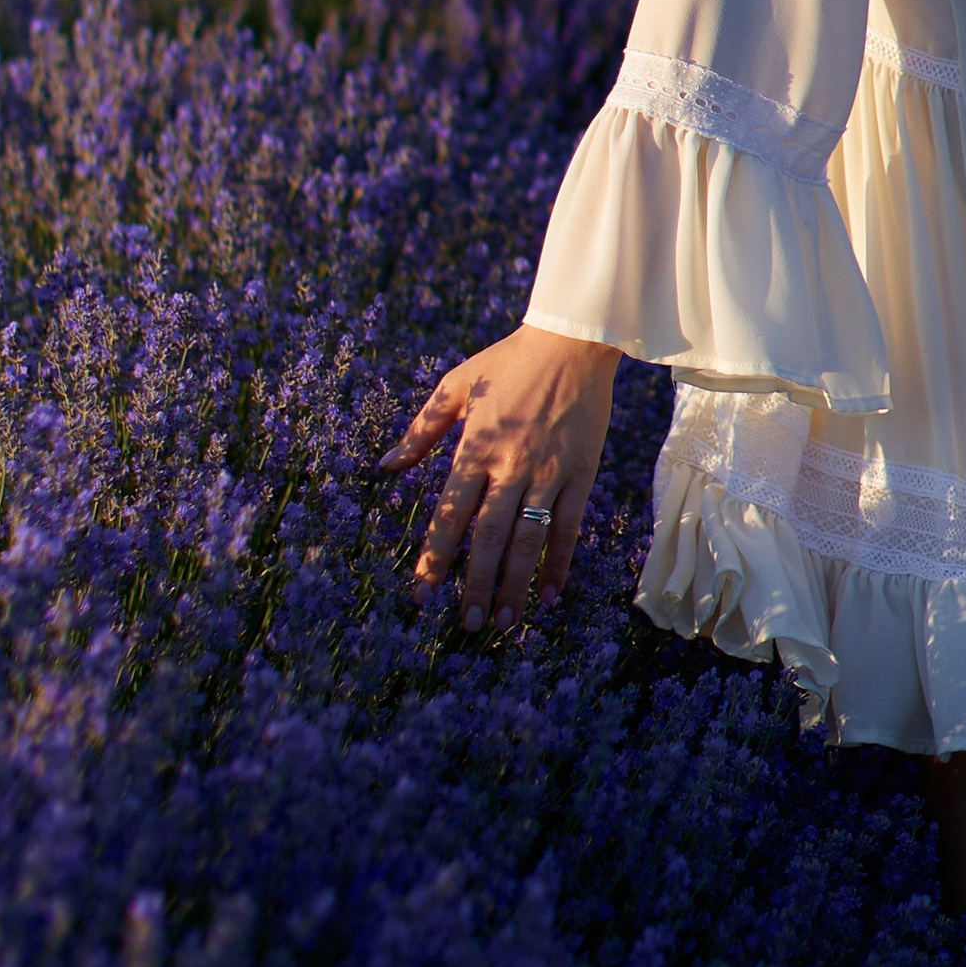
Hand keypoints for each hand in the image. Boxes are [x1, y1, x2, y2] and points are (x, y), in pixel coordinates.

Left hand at [382, 324, 620, 630]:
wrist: (572, 341)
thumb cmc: (508, 362)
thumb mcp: (457, 386)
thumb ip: (421, 430)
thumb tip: (385, 467)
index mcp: (477, 447)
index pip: (451, 513)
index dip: (436, 556)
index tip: (423, 592)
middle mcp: (511, 466)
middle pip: (489, 537)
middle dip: (475, 584)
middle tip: (466, 624)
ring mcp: (549, 473)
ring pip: (529, 540)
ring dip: (514, 585)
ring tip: (503, 622)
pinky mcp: (580, 474)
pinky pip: (568, 528)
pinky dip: (558, 564)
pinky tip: (548, 595)